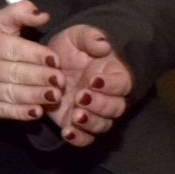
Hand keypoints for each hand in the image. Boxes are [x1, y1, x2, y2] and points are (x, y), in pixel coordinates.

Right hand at [0, 0, 61, 121]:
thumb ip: (20, 12)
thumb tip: (43, 15)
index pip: (15, 50)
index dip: (37, 55)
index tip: (55, 59)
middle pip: (16, 73)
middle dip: (40, 77)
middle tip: (61, 80)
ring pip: (13, 93)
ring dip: (35, 96)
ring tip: (55, 96)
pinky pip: (5, 111)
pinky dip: (22, 113)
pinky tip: (37, 111)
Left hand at [44, 24, 132, 147]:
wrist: (52, 61)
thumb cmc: (73, 46)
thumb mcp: (78, 35)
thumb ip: (91, 37)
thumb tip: (104, 44)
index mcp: (113, 74)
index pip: (122, 83)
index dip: (111, 84)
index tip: (94, 80)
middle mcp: (107, 96)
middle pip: (115, 108)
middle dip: (100, 105)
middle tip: (81, 97)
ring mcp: (93, 111)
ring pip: (102, 124)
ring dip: (90, 123)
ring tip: (75, 116)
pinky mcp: (76, 122)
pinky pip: (85, 137)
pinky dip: (79, 138)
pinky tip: (67, 133)